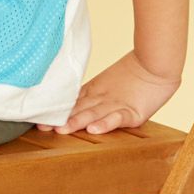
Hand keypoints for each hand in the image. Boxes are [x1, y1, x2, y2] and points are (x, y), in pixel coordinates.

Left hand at [36, 49, 180, 135]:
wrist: (156, 64)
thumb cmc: (133, 75)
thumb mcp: (106, 83)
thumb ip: (88, 92)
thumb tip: (66, 100)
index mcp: (94, 92)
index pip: (72, 103)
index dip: (56, 111)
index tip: (37, 118)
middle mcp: (102, 99)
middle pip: (78, 109)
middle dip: (60, 119)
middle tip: (42, 126)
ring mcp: (117, 105)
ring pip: (93, 113)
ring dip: (77, 122)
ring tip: (62, 129)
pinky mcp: (134, 112)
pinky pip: (118, 118)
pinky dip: (106, 123)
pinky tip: (94, 129)